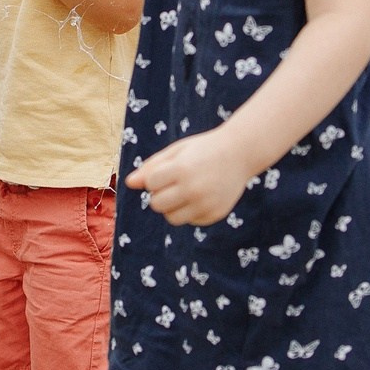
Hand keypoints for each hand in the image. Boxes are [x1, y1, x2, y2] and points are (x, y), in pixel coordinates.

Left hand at [126, 132, 252, 226]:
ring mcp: (206, 204)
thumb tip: (129, 183)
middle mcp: (193, 189)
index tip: (168, 170)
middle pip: (157, 204)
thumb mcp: (176, 152)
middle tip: (174, 182)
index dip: (155, 178)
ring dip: (172, 207)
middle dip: (160, 194)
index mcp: (181, 169)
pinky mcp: (215, 214)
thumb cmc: (203, 149)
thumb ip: (151, 167)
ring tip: (184, 191)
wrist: (240, 153)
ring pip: (172, 218)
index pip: (150, 184)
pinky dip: (191, 211)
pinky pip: (190, 220)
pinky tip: (201, 196)